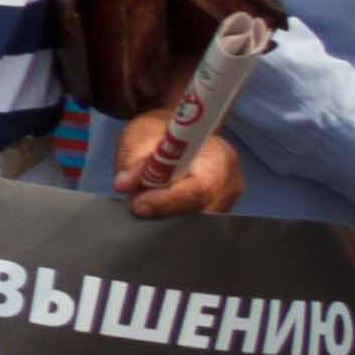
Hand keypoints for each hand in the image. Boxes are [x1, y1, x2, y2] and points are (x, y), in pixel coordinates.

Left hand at [107, 107, 242, 218]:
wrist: (177, 132)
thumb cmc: (160, 132)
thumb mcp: (139, 138)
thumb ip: (132, 162)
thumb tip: (124, 184)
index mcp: (218, 155)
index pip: (200, 188)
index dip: (168, 200)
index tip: (138, 204)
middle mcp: (230, 179)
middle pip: (199, 210)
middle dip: (164, 210)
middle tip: (136, 201)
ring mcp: (227, 199)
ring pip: (195, 220)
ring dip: (167, 214)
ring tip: (148, 198)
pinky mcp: (219, 211)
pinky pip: (196, 223)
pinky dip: (174, 217)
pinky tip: (159, 204)